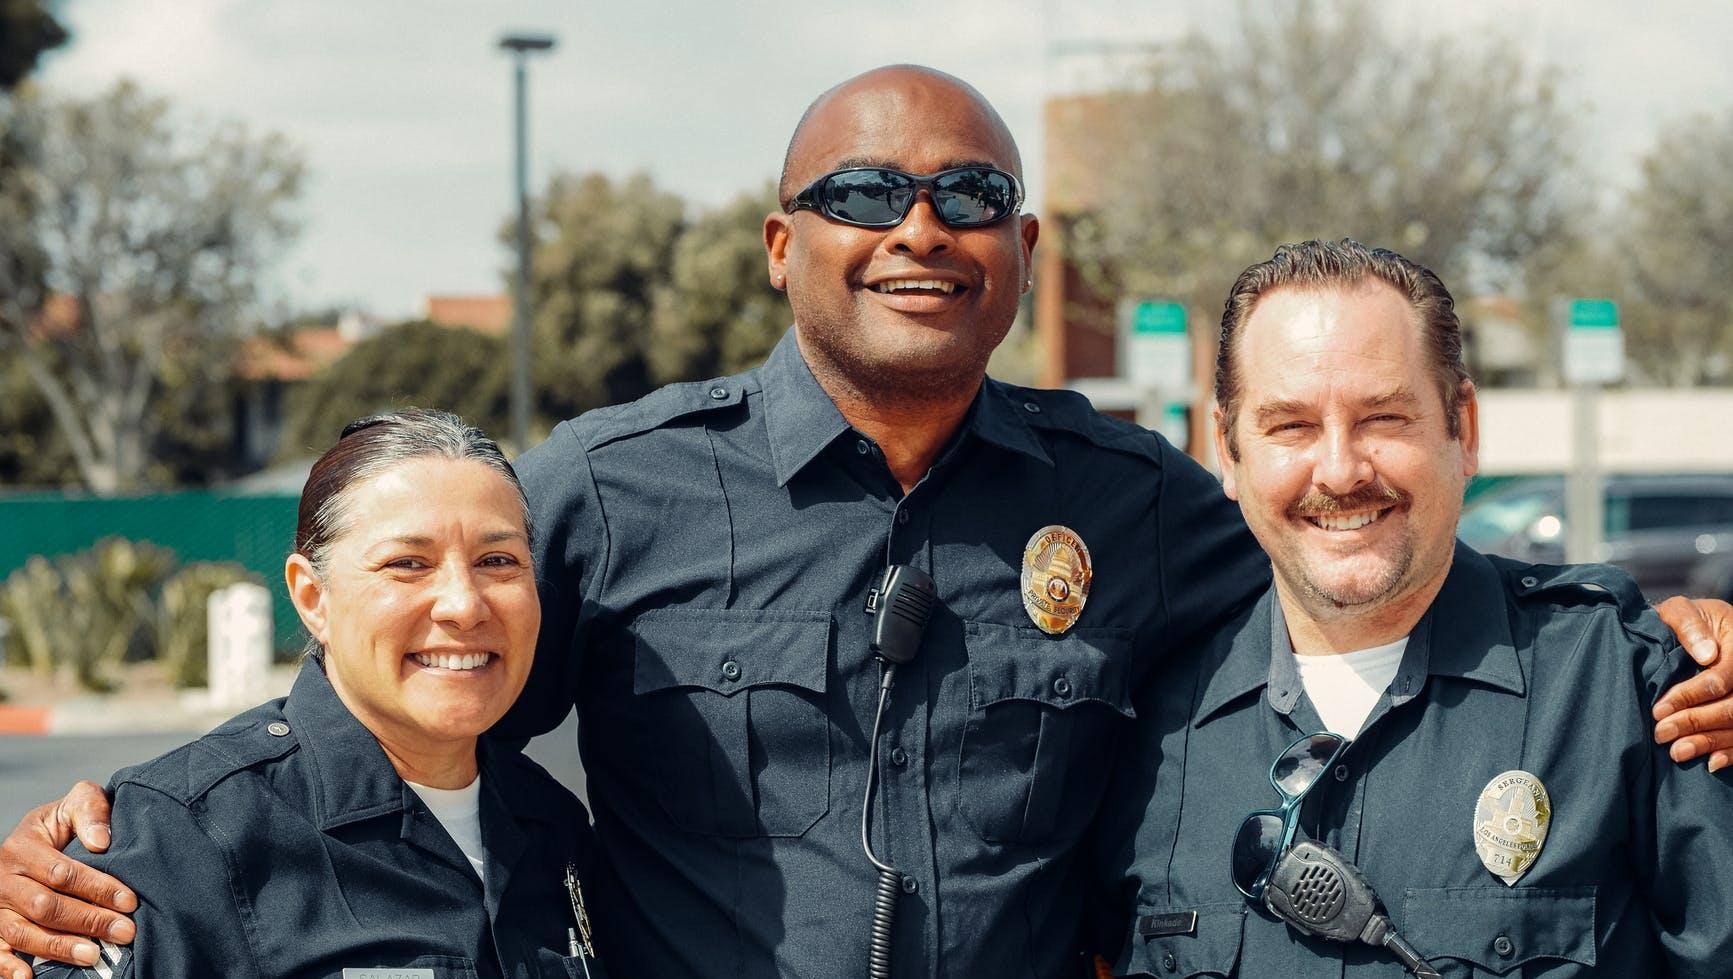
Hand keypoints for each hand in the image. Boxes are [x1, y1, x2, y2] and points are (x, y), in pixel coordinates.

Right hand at [0, 782, 135, 977]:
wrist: (36, 838)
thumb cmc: (64, 824)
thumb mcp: (76, 804)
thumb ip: (90, 811)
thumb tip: (101, 842)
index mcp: (23, 846)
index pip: (62, 872)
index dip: (97, 888)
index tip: (129, 901)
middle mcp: (4, 878)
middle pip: (45, 906)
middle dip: (88, 921)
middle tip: (124, 932)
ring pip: (22, 931)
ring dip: (58, 947)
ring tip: (93, 956)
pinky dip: (7, 966)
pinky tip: (28, 977)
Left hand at [1652, 597, 1732, 772]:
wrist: (1700, 627)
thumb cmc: (1687, 620)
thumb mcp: (1682, 610)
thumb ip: (1689, 624)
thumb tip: (1706, 654)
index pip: (1721, 678)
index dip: (1690, 696)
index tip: (1659, 709)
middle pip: (1732, 706)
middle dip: (1696, 722)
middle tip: (1662, 734)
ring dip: (1710, 742)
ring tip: (1678, 752)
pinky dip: (1731, 753)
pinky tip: (1712, 762)